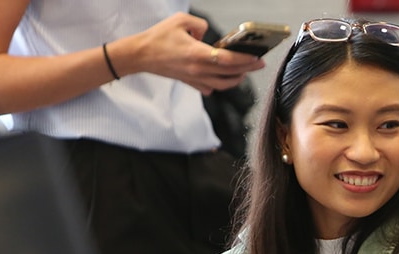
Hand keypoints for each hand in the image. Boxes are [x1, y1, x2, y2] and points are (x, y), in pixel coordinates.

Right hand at [122, 12, 266, 94]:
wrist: (140, 55)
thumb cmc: (158, 37)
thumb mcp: (180, 20)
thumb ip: (200, 24)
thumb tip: (208, 34)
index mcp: (197, 53)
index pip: (228, 60)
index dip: (245, 60)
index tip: (257, 57)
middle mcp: (197, 69)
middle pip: (230, 74)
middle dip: (247, 69)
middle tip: (259, 63)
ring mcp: (193, 78)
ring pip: (222, 85)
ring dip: (236, 80)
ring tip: (244, 72)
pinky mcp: (188, 81)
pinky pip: (209, 87)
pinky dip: (219, 84)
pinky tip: (223, 78)